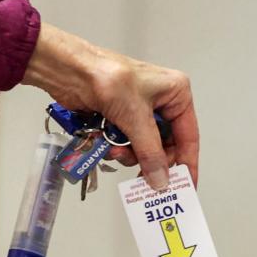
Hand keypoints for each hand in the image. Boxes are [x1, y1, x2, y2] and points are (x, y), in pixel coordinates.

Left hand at [22, 22, 198, 190]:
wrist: (68, 70)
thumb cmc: (106, 77)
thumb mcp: (135, 117)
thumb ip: (150, 152)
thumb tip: (161, 180)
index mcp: (175, 93)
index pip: (188, 136)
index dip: (187, 163)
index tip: (186, 186)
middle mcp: (161, 102)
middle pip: (165, 146)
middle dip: (150, 159)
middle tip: (143, 177)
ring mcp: (139, 111)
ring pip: (144, 148)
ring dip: (129, 154)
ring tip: (116, 151)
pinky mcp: (120, 118)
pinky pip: (126, 144)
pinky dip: (117, 148)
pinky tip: (107, 145)